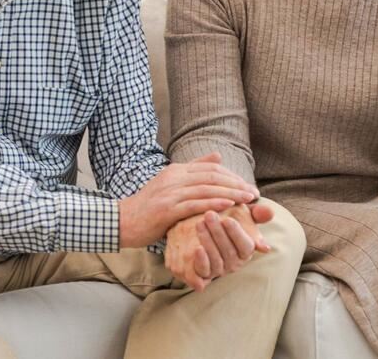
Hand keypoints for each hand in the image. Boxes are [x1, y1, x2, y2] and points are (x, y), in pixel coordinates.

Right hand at [119, 152, 256, 248]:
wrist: (123, 221)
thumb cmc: (148, 207)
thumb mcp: (169, 184)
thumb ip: (193, 170)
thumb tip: (218, 155)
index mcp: (175, 170)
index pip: (210, 168)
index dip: (231, 175)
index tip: (247, 185)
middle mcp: (173, 178)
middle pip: (211, 176)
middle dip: (236, 184)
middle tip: (254, 193)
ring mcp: (169, 193)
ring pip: (206, 189)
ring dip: (231, 193)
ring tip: (248, 199)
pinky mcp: (166, 209)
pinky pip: (195, 204)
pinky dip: (214, 203)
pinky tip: (228, 206)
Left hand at [165, 202, 274, 290]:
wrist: (199, 226)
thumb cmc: (223, 218)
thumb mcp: (239, 212)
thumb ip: (255, 212)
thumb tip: (269, 212)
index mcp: (246, 250)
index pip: (245, 246)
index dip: (236, 233)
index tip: (227, 219)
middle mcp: (234, 262)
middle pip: (229, 252)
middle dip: (218, 232)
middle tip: (209, 215)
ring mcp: (218, 269)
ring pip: (216, 260)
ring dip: (208, 241)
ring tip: (199, 223)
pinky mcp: (202, 273)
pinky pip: (204, 272)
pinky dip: (202, 261)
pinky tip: (197, 248)